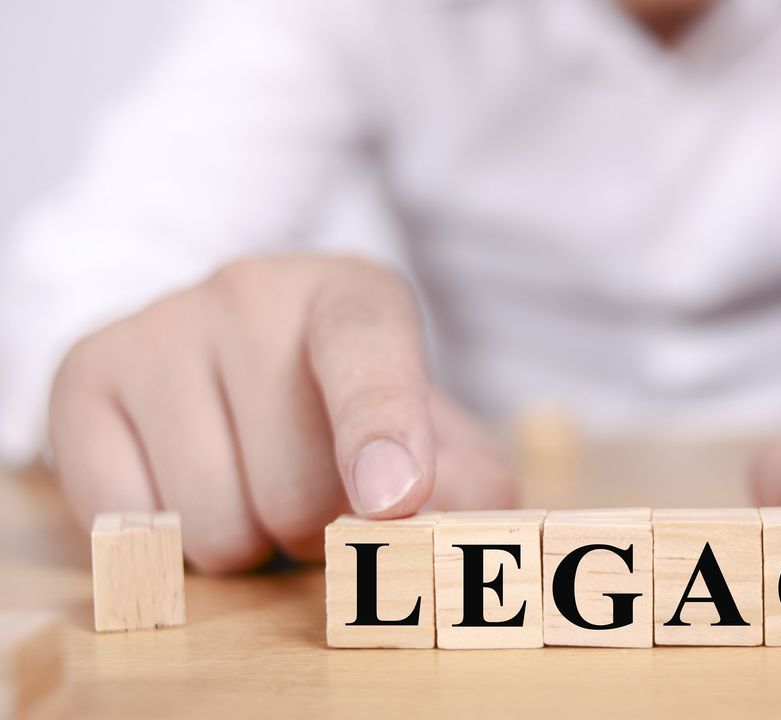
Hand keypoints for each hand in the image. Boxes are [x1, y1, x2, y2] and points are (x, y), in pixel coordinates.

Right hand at [50, 256, 516, 571]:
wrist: (235, 366)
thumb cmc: (356, 420)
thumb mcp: (442, 445)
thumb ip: (470, 491)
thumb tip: (428, 532)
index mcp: (353, 295)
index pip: (366, 351)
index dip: (380, 428)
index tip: (393, 498)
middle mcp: (252, 291)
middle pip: (298, 491)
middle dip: (320, 529)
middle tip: (314, 490)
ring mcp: (161, 328)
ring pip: (213, 524)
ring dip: (248, 543)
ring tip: (252, 484)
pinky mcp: (85, 377)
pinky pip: (130, 526)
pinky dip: (169, 543)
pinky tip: (189, 485)